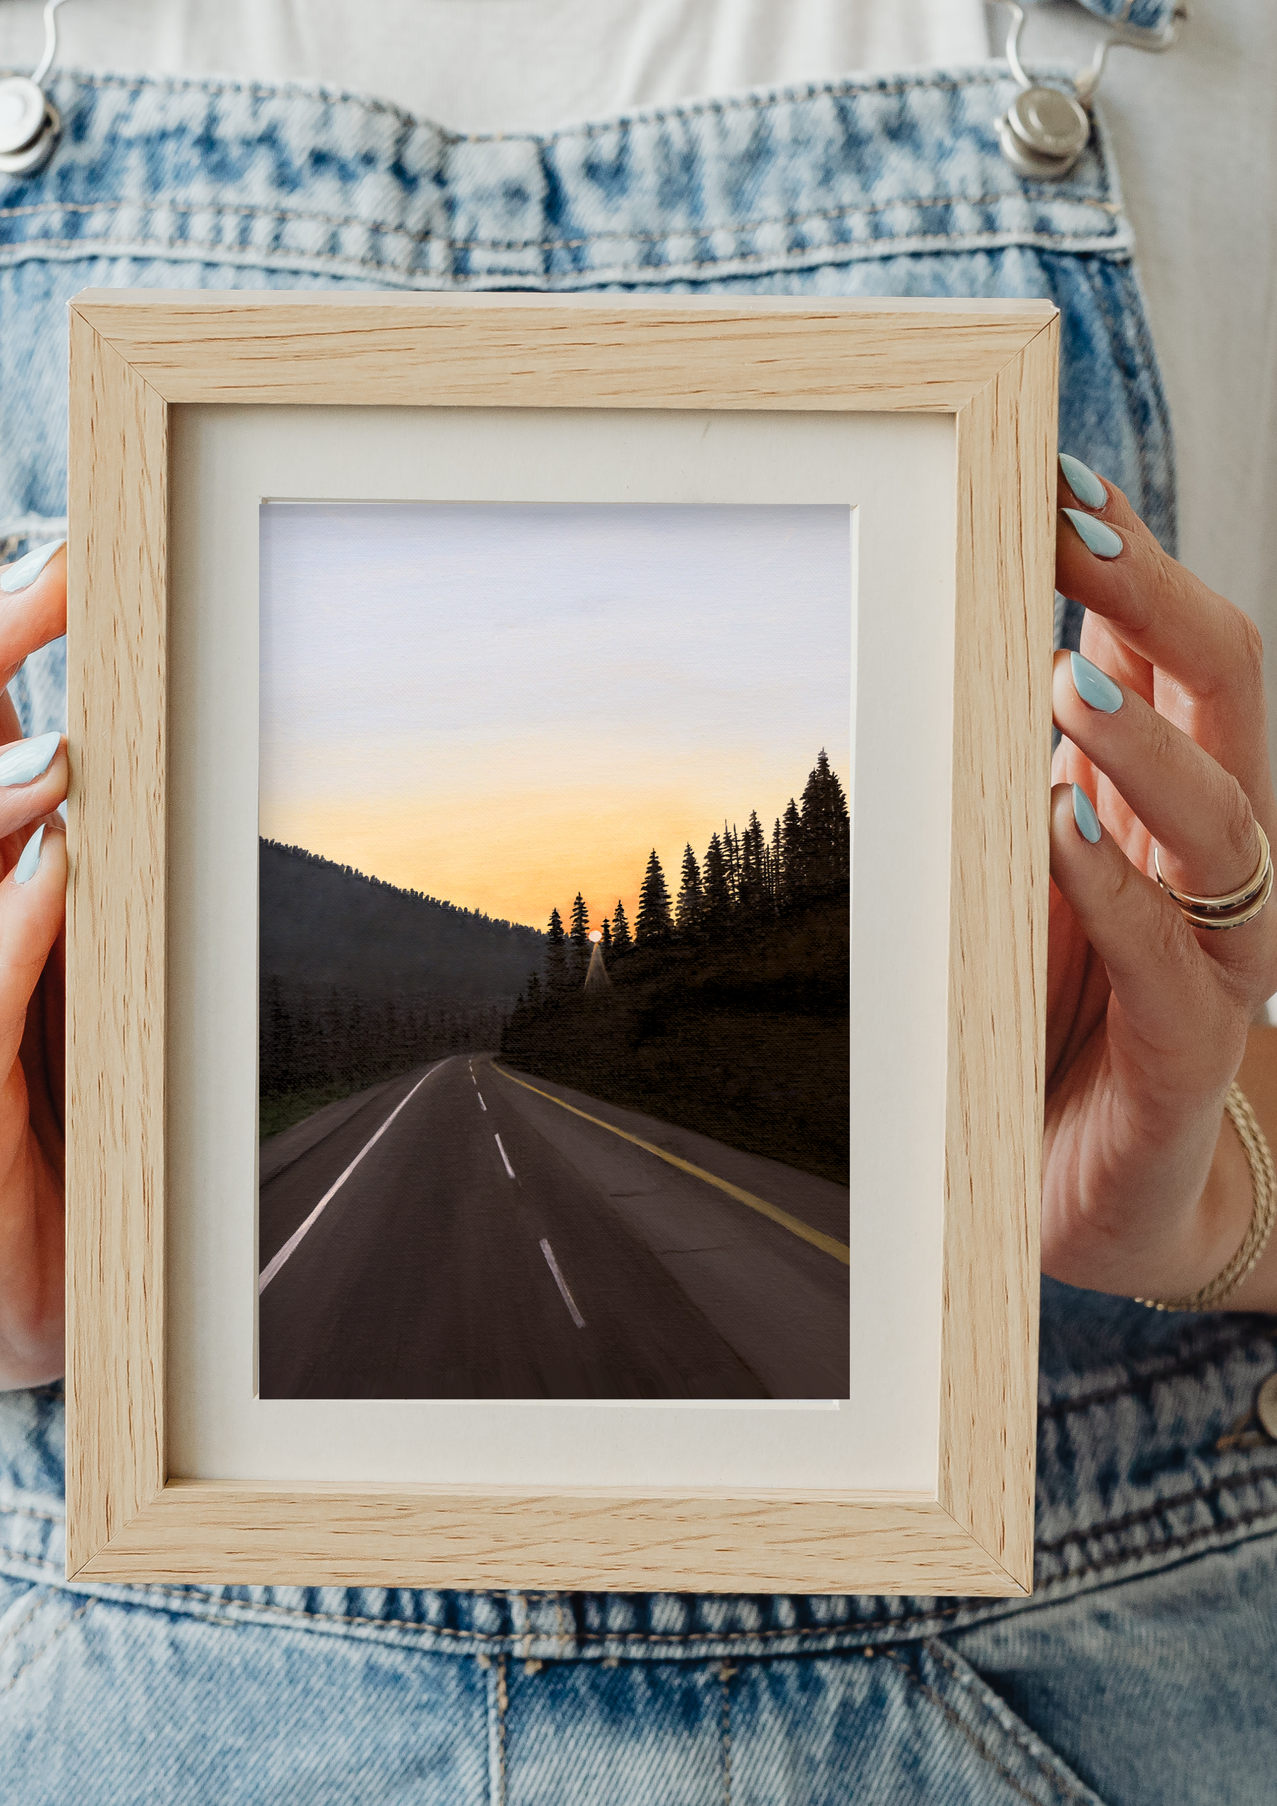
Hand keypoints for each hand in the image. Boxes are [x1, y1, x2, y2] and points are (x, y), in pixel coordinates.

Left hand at [1045, 465, 1276, 1307]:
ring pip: (1226, 820)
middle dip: (1157, 603)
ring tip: (1070, 683)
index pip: (1175, 653)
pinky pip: (1169, 960)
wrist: (1107, 1195)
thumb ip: (1034, 772)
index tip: (1062, 483)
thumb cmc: (1059, 1019)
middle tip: (1076, 537)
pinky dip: (1118, 891)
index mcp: (1174, 800)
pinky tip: (1061, 832)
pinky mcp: (1186, 1052)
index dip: (1134, 562)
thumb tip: (1000, 647)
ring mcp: (1217, 957)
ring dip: (1148, 743)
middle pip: (1229, 696)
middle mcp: (1214, 860)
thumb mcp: (1035, 874)